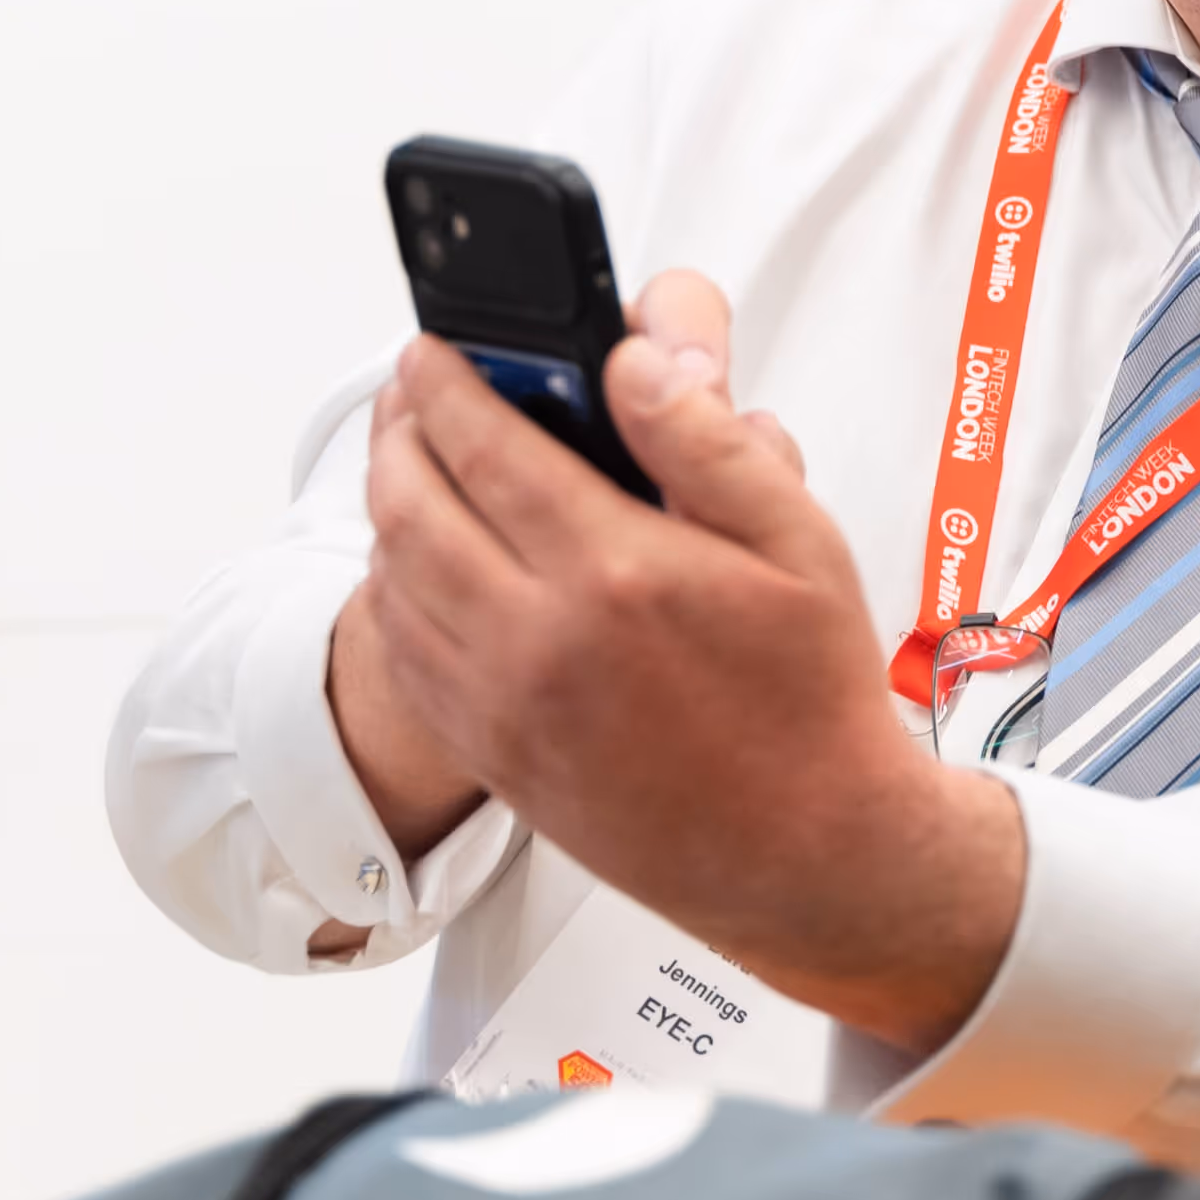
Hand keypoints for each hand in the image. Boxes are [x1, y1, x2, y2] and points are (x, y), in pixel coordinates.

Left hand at [346, 270, 1021, 1051]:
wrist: (808, 850)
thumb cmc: (811, 698)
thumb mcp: (800, 542)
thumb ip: (709, 439)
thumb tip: (639, 357)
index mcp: (616, 570)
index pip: (485, 442)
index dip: (448, 380)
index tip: (439, 349)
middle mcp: (539, 637)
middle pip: (409, 502)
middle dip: (398, 429)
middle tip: (410, 395)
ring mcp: (502, 703)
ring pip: (392, 577)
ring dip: (388, 506)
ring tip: (414, 466)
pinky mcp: (489, 754)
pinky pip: (403, 654)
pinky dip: (394, 592)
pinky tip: (425, 567)